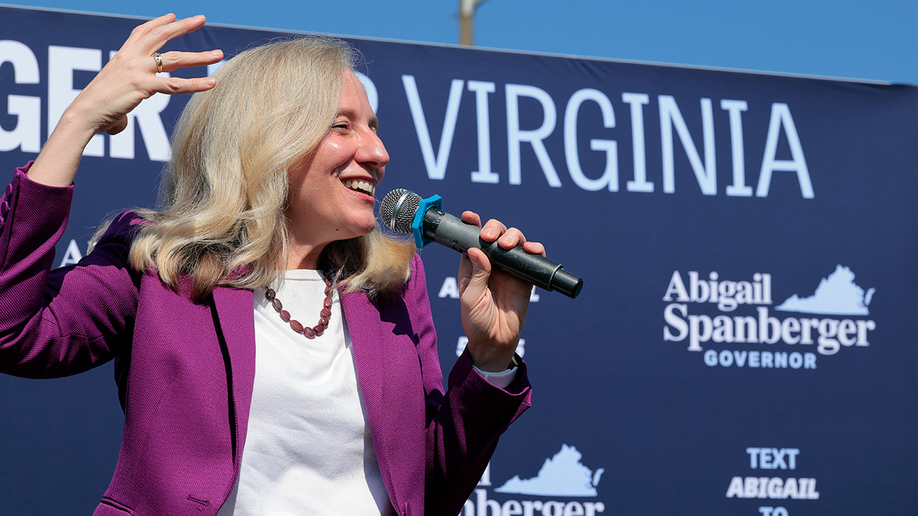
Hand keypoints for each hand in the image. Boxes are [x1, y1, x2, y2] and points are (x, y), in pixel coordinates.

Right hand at [29, 14, 222, 186]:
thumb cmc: (97, 109)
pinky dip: (195, 84)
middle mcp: (131, 57)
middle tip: (202, 18)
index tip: (173, 16)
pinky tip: (211, 84)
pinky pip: (175, 85)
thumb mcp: (112, 94)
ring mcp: (137, 70)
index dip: (159, 22)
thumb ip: (122, 104)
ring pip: (175, 59)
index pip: (142, 32)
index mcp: (122, 55)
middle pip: (162, 36)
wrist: (84, 113)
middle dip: (183, 26)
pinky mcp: (143, 86)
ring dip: (199, 56)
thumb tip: (121, 123)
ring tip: (219, 55)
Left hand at [458, 211, 544, 371]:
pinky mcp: (526, 276)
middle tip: (490, 237)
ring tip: (507, 245)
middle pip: (495, 235)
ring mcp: (509, 268)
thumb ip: (476, 274)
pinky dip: (534, 249)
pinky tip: (531, 249)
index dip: (472, 225)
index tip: (470, 216)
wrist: (496, 341)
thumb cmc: (476, 321)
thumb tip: (477, 249)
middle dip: (494, 228)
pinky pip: (533, 258)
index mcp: (472, 264)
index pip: (472, 239)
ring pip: (514, 241)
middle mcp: (491, 262)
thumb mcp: (471, 297)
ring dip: (512, 236)